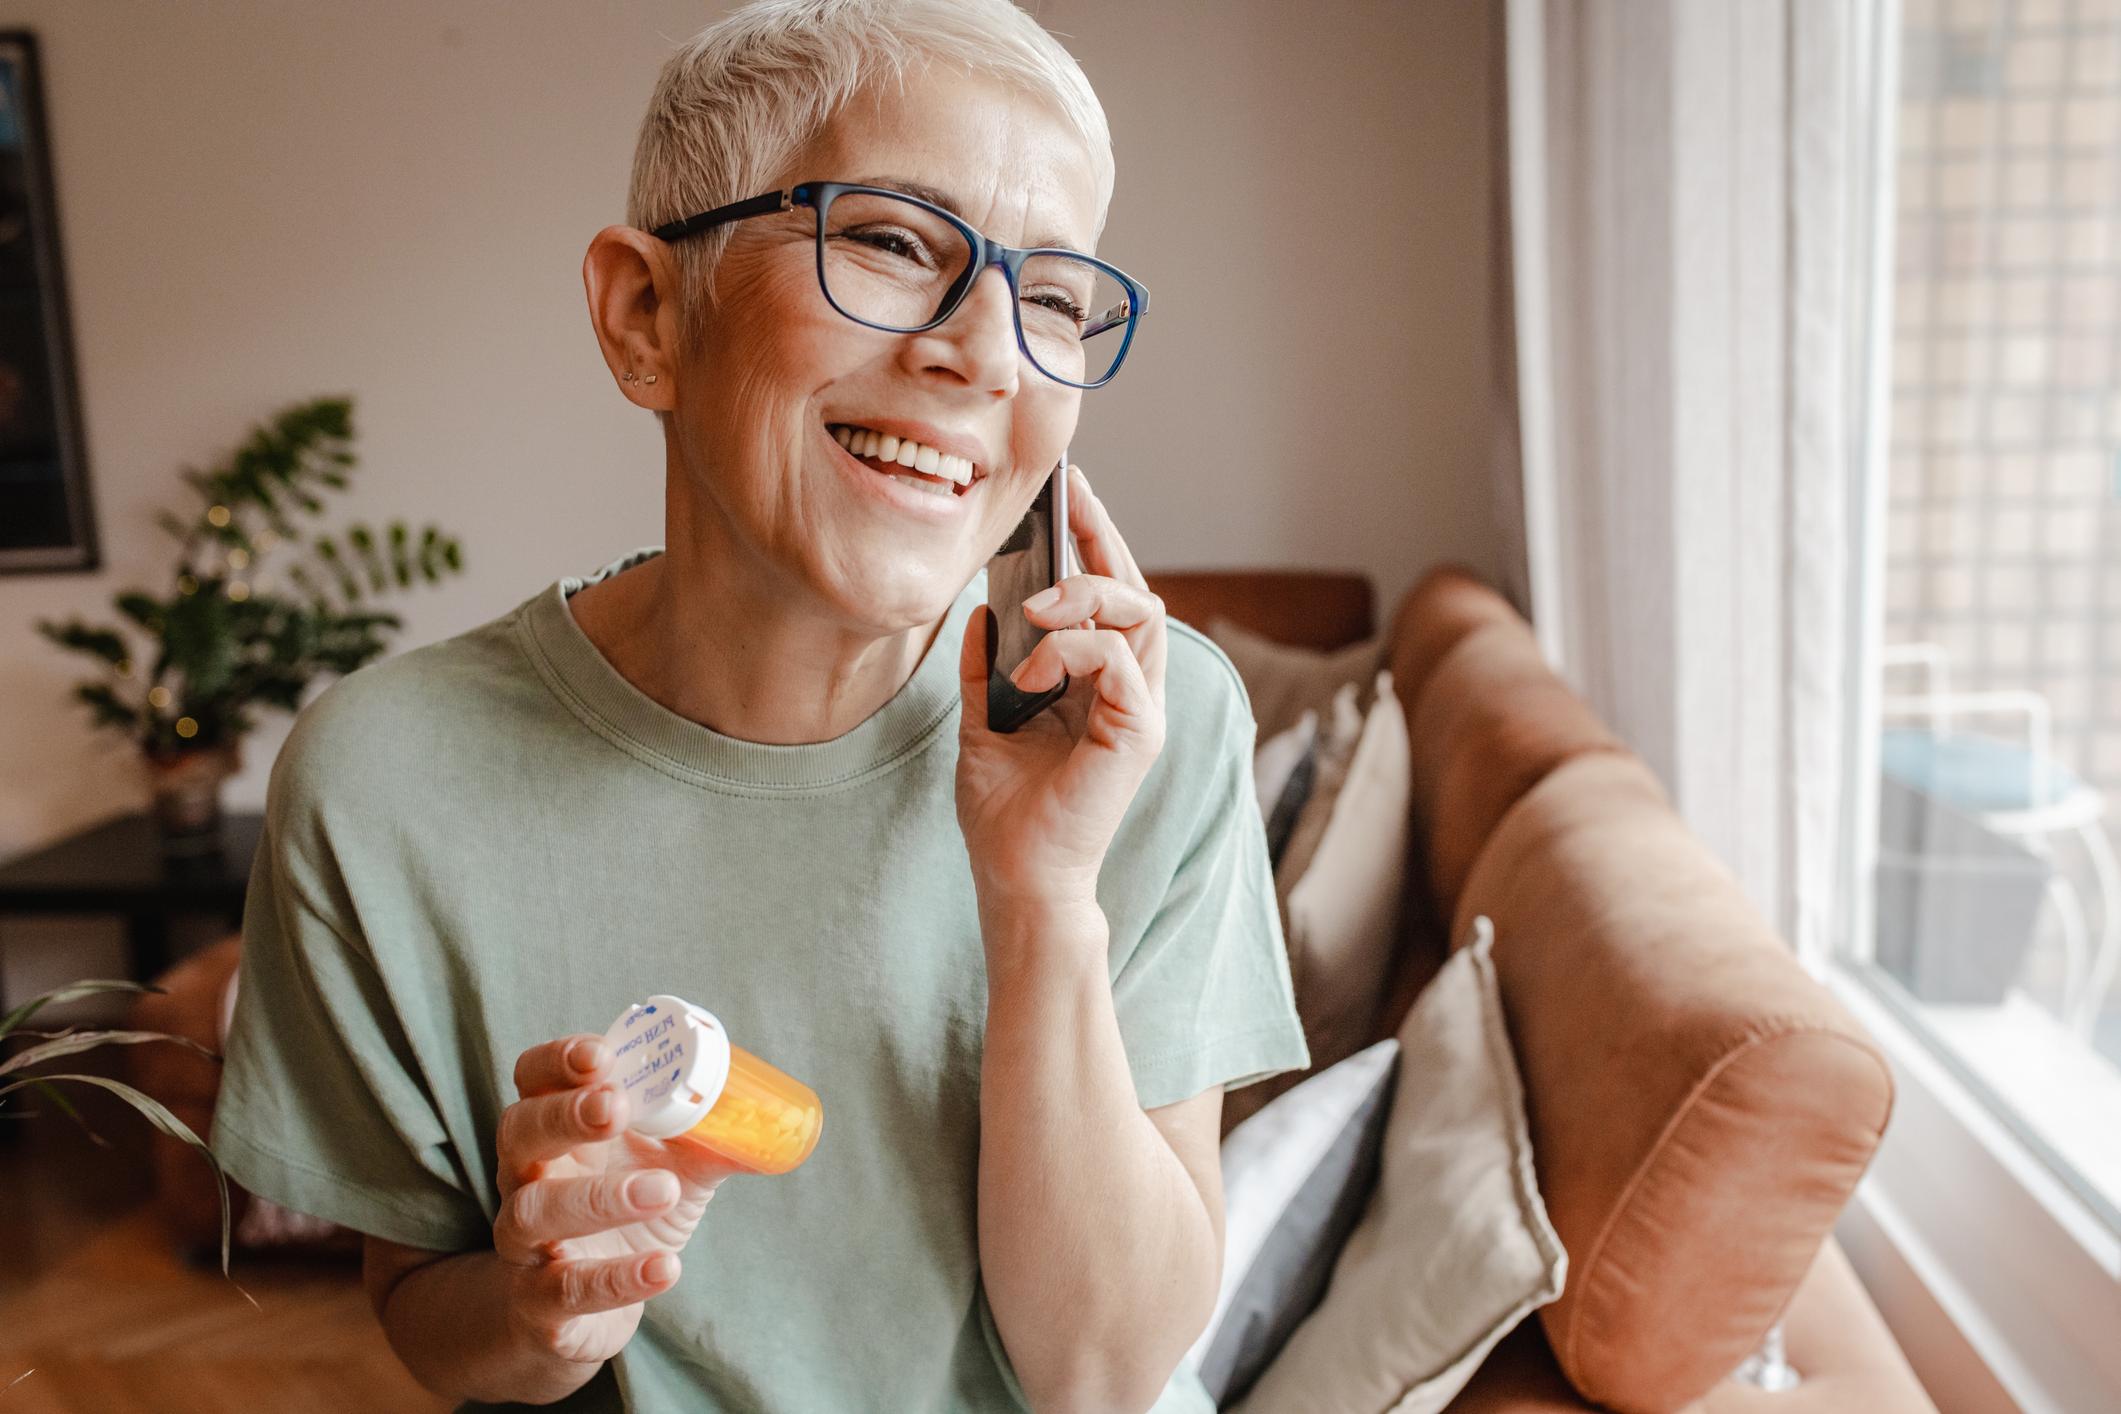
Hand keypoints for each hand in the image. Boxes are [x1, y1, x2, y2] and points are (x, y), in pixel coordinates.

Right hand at [491, 1034, 742, 1367]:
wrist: (584, 1313)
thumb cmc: (628, 1216)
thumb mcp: (673, 1167)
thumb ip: (708, 1137)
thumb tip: (767, 1115)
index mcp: (556, 1128)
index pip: (535, 1077)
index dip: (559, 1060)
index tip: (603, 1054)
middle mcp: (526, 1177)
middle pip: (520, 1131)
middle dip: (565, 1115)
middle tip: (615, 1107)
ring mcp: (525, 1242)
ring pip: (534, 1211)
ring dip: (599, 1196)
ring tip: (664, 1190)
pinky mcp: (539, 1304)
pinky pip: (565, 1289)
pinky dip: (618, 1279)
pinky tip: (666, 1266)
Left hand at [956, 463, 1167, 915]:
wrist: (1016, 876)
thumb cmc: (1006, 811)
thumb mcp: (981, 720)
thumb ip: (987, 667)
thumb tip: (982, 608)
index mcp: (1099, 684)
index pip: (1110, 597)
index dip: (1096, 541)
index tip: (1070, 494)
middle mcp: (1130, 690)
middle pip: (1137, 590)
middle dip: (1104, 536)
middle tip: (1070, 497)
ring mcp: (1140, 710)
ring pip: (1141, 612)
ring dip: (1084, 595)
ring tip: (1035, 605)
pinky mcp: (1138, 733)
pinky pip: (1118, 660)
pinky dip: (1071, 651)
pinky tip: (1030, 674)